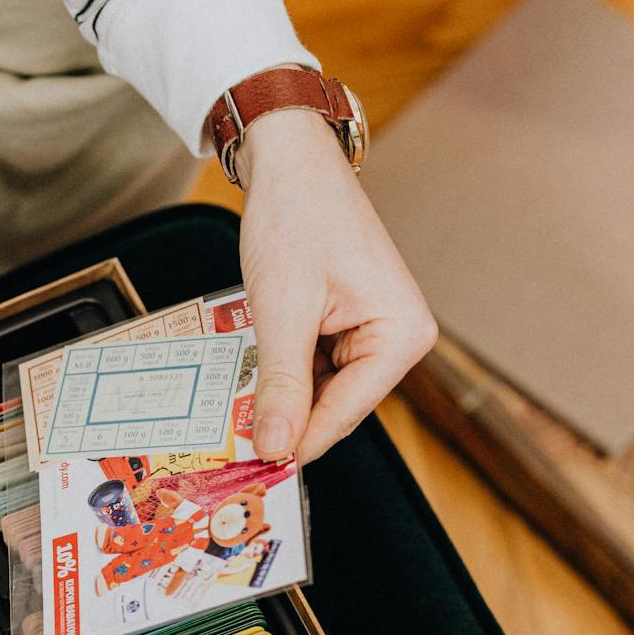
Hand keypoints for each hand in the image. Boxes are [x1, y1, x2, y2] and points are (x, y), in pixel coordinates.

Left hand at [234, 108, 436, 461]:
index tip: (256, 471)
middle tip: (232, 448)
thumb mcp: (282, 310)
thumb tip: (275, 446)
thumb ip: (280, 384)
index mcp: (402, 335)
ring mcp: (373, 333)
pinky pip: (310, 368)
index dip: (298, 444)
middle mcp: (399, 338)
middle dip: (284, 421)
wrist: (290, 163)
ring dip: (277, 398)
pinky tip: (247, 377)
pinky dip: (278, 374)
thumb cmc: (297, 217)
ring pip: (318, 392)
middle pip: (334, 407)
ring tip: (233, 411)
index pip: (346, 413)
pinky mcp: (346, 326)